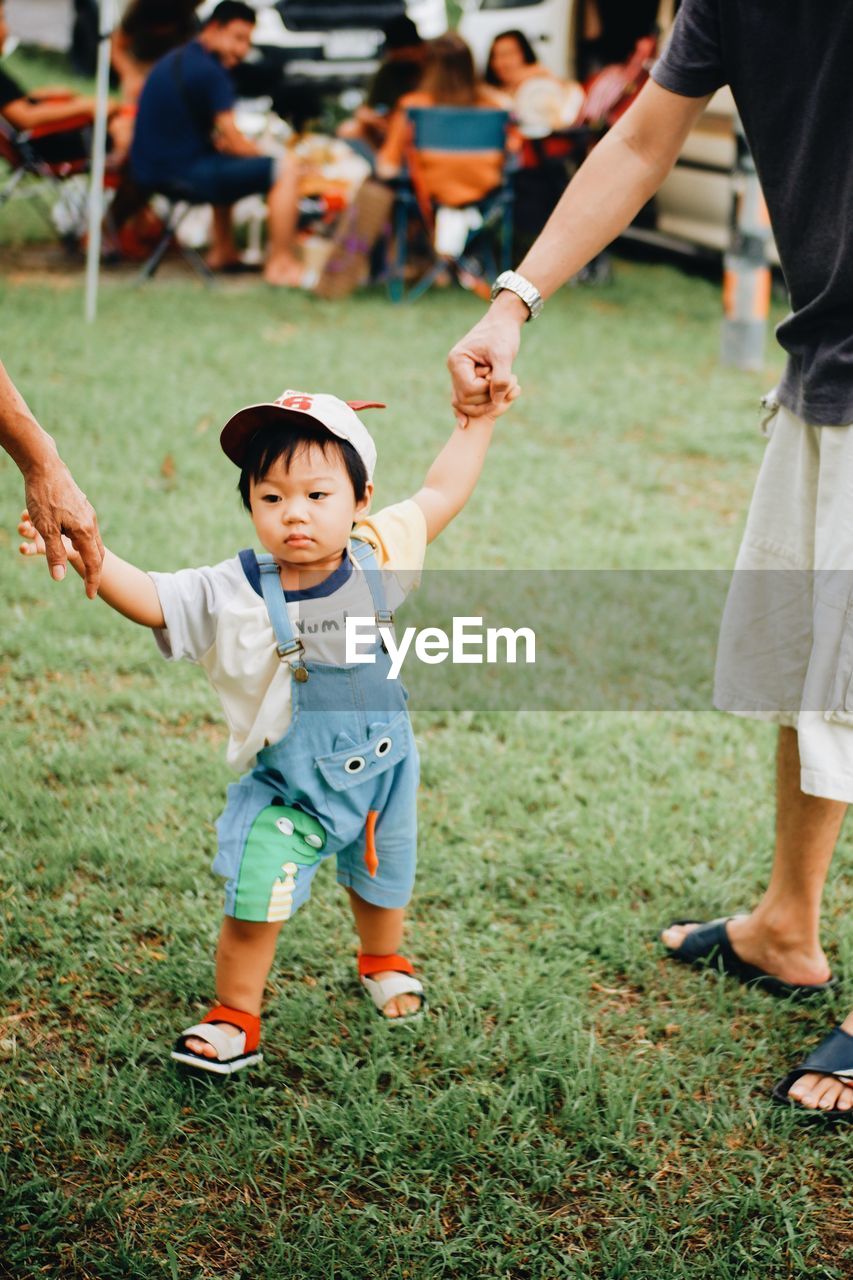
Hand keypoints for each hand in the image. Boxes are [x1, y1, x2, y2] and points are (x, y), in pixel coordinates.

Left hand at [21, 457, 103, 595]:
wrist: (46, 465)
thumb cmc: (44, 496)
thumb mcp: (46, 529)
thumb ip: (54, 554)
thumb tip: (59, 578)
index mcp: (85, 531)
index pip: (93, 563)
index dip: (92, 581)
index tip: (89, 596)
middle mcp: (90, 523)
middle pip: (97, 553)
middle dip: (95, 570)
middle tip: (90, 584)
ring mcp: (87, 513)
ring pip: (92, 540)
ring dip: (88, 555)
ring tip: (84, 565)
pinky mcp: (80, 506)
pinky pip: (86, 529)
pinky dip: (82, 541)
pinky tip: (74, 541)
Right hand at [447, 291, 526, 425]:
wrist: (502, 322)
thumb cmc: (502, 334)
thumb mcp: (504, 354)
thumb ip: (501, 378)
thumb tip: (496, 401)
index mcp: (458, 361)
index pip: (469, 390)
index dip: (488, 391)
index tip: (504, 379)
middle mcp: (454, 369)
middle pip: (465, 400)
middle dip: (488, 400)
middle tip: (509, 388)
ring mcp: (458, 375)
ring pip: (464, 403)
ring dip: (486, 404)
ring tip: (507, 391)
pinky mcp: (466, 379)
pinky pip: (463, 399)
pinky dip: (467, 410)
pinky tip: (464, 425)